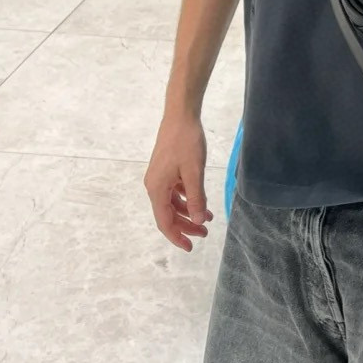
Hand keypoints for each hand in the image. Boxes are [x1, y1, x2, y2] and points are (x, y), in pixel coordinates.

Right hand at [144, 111, 211, 251]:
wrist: (180, 115)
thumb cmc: (187, 142)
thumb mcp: (194, 172)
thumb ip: (196, 198)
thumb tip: (199, 222)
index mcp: (157, 189)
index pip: (164, 221)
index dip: (176, 236)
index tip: (190, 247)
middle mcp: (154, 185)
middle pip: (168, 214)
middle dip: (186, 226)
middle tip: (204, 234)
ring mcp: (160, 177)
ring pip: (173, 203)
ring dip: (189, 212)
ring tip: (208, 219)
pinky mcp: (166, 169)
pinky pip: (175, 191)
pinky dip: (188, 198)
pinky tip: (201, 201)